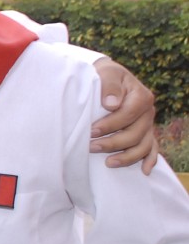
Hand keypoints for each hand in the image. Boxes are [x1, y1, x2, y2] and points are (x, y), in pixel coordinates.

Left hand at [90, 57, 157, 173]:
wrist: (110, 77)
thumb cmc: (106, 75)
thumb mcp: (106, 73)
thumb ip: (109, 86)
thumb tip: (111, 104)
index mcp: (141, 96)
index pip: (127, 115)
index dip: (110, 125)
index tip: (91, 131)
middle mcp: (148, 112)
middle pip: (135, 133)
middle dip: (113, 143)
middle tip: (91, 147)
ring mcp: (148, 124)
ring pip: (143, 145)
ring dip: (127, 157)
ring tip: (108, 163)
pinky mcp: (146, 132)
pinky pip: (152, 148)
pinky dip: (149, 160)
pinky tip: (144, 171)